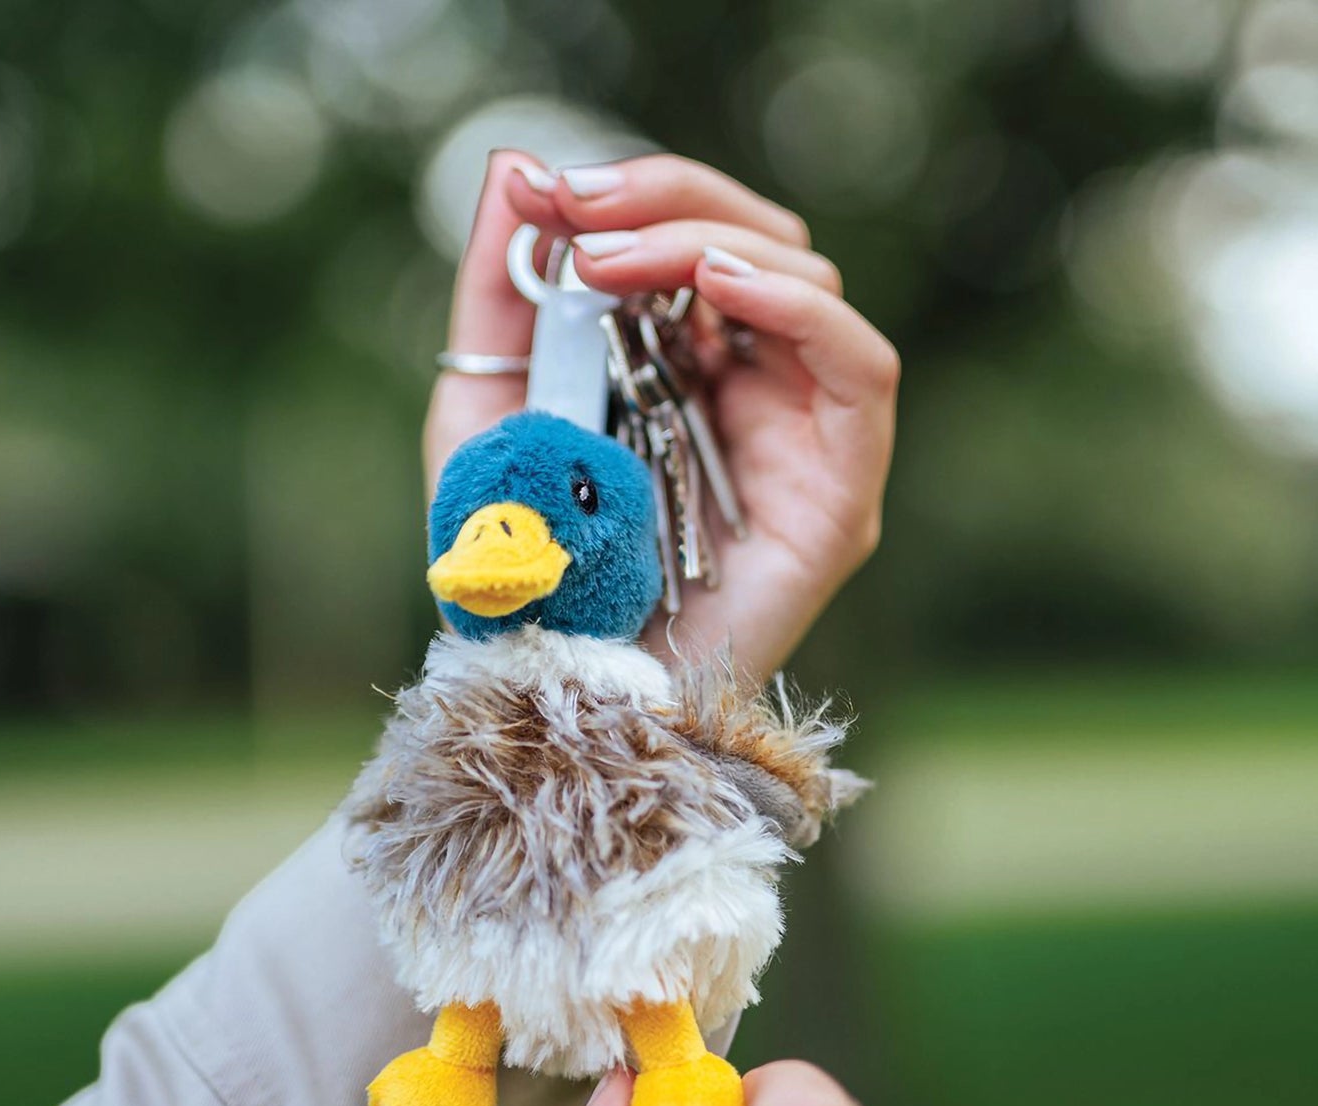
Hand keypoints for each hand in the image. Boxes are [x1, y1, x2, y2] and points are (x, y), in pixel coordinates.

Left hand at [424, 153, 898, 680]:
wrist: (554, 696)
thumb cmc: (523, 574)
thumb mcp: (486, 415)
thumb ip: (501, 298)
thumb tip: (512, 166)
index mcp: (681, 372)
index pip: (696, 243)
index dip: (633, 196)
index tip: (544, 188)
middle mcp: (752, 397)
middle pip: (758, 244)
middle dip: (666, 203)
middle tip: (578, 205)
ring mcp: (803, 443)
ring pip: (809, 283)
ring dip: (712, 244)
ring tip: (618, 260)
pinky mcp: (840, 495)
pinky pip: (861, 369)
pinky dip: (799, 308)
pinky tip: (717, 283)